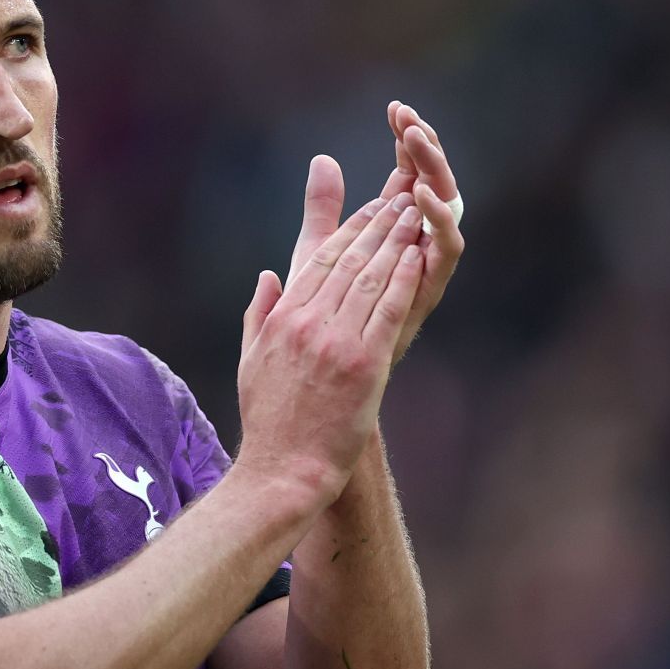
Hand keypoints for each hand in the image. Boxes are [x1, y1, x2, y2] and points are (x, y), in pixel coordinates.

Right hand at [238, 193, 425, 499]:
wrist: (283, 470)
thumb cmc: (269, 423)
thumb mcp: (250, 360)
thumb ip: (259, 313)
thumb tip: (268, 276)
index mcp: (282, 319)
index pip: (319, 261)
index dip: (349, 230)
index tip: (369, 209)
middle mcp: (307, 323)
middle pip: (349, 260)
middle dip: (378, 224)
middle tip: (401, 198)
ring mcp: (336, 342)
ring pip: (371, 278)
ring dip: (396, 242)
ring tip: (415, 216)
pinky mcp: (364, 365)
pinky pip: (388, 311)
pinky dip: (405, 280)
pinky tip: (419, 257)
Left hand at [287, 103, 464, 362]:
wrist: (325, 391)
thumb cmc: (319, 331)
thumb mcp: (314, 258)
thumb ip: (323, 211)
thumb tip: (323, 159)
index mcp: (394, 236)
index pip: (408, 175)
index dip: (404, 143)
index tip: (396, 108)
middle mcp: (418, 249)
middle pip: (431, 185)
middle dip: (423, 148)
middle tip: (409, 115)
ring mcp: (427, 270)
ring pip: (446, 209)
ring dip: (434, 172)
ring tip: (416, 140)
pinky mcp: (430, 294)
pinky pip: (447, 250)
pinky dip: (438, 220)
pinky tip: (418, 194)